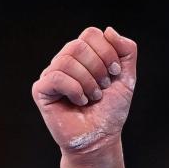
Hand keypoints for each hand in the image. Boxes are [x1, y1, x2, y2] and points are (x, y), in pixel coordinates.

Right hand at [31, 26, 137, 155]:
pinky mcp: (41, 90)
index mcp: (84, 55)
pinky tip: (80, 101)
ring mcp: (52, 74)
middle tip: (103, 87)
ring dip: (88, 82)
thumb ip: (126, 50)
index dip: (107, 52)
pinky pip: (56, 77)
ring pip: (67, 60)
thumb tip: (109, 30)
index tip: (115, 73)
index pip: (91, 34)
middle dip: (98, 68)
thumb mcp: (127, 76)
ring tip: (92, 97)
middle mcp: (65, 61)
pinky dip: (75, 90)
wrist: (100, 137)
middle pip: (79, 45)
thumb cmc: (111, 109)